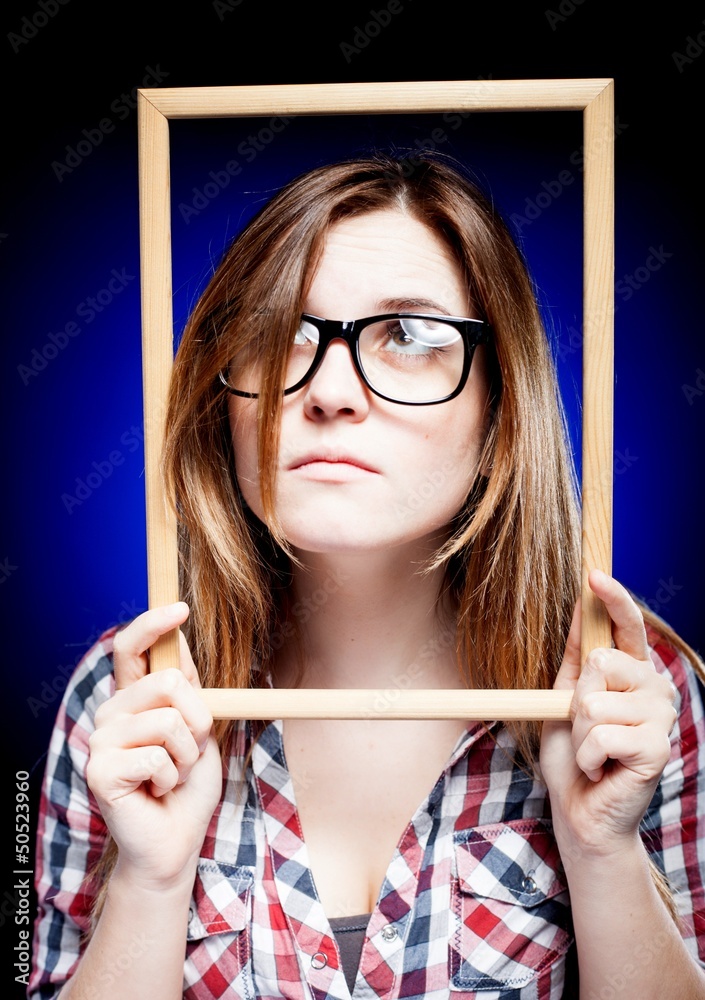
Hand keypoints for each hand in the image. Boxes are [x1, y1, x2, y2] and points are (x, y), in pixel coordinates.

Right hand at [86, 603, 221, 885]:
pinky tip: (157, 792)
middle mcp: (111, 713)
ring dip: (187, 755)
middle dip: (199, 720)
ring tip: (172, 775)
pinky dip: (172, 777)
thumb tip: (178, 638)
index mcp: (132, 698)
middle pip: (169, 682)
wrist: (176, 840)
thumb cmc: (187, 785)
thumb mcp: (197, 728)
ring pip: (169, 720)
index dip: (153, 624)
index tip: (179, 608)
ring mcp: (100, 741)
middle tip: (189, 752)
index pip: (131, 647)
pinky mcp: (99, 770)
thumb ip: (186, 688)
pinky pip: (158, 755)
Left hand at [540, 570, 677, 856]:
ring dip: (579, 734)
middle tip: (583, 730)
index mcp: (635, 674)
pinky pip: (600, 735)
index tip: (594, 575)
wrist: (580, 810)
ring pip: (595, 702)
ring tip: (592, 753)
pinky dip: (588, 756)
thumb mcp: (566, 697)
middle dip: (577, 700)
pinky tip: (602, 770)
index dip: (614, 599)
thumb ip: (578, 656)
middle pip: (601, 663)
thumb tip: (581, 607)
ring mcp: (661, 719)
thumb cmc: (574, 756)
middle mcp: (656, 690)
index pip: (628, 627)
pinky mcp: (657, 749)